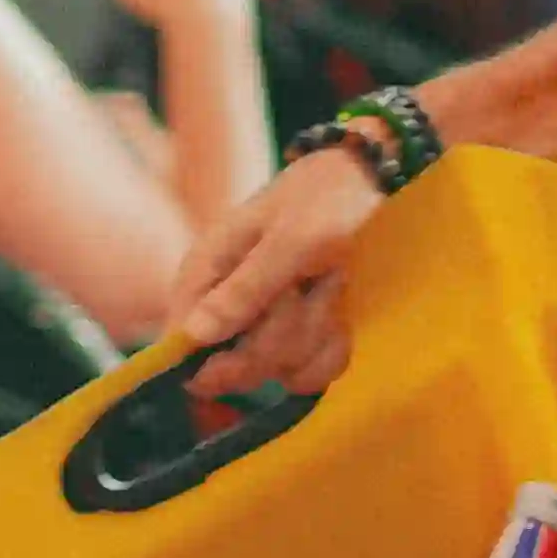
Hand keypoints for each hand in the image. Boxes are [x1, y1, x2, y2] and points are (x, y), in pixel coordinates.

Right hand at [164, 126, 397, 397]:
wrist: (374, 184)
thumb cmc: (327, 198)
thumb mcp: (292, 238)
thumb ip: (246, 288)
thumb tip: (193, 335)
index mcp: (205, 273)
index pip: (182, 342)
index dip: (215, 356)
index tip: (261, 328)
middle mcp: (226, 306)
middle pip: (235, 366)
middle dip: (283, 334)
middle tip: (307, 283)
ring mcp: (264, 326)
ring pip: (279, 370)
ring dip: (315, 332)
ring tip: (328, 282)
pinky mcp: (300, 338)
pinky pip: (311, 373)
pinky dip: (333, 348)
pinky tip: (342, 313)